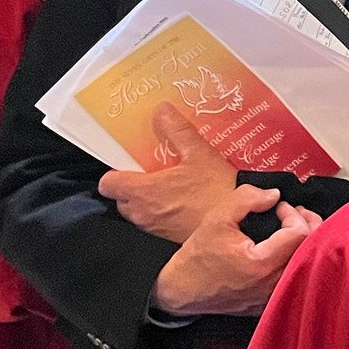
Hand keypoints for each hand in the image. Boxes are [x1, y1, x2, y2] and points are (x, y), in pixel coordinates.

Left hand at [100, 105, 240, 243]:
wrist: (240, 223)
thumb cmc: (218, 192)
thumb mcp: (198, 152)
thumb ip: (176, 129)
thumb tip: (162, 112)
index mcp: (143, 191)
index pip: (108, 183)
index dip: (117, 170)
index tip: (133, 162)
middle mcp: (143, 212)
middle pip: (121, 196)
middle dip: (133, 183)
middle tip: (154, 169)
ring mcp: (155, 226)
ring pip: (137, 209)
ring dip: (147, 197)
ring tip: (171, 181)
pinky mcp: (168, 236)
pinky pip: (155, 220)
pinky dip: (162, 209)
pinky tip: (184, 196)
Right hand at [149, 193, 316, 316]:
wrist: (181, 290)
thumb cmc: (197, 257)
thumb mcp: (217, 218)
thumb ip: (247, 199)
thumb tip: (274, 195)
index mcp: (261, 264)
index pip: (299, 233)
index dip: (293, 213)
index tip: (278, 207)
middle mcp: (272, 284)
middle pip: (311, 249)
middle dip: (309, 224)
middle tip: (295, 211)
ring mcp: (273, 296)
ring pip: (307, 264)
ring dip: (305, 241)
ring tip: (293, 227)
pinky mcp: (270, 302)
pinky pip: (296, 277)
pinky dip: (297, 259)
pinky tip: (287, 248)